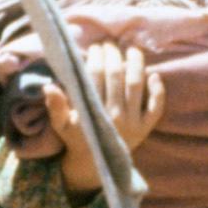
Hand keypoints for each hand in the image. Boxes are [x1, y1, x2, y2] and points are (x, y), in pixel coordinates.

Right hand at [50, 43, 165, 196]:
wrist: (95, 163)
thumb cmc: (76, 137)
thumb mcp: (62, 124)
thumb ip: (56, 106)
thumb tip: (49, 86)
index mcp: (94, 112)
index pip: (95, 77)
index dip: (96, 58)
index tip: (94, 47)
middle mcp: (115, 116)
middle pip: (116, 76)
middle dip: (112, 55)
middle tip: (109, 45)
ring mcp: (133, 122)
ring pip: (136, 85)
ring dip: (135, 64)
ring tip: (131, 50)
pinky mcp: (145, 128)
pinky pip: (156, 108)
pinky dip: (158, 91)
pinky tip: (153, 75)